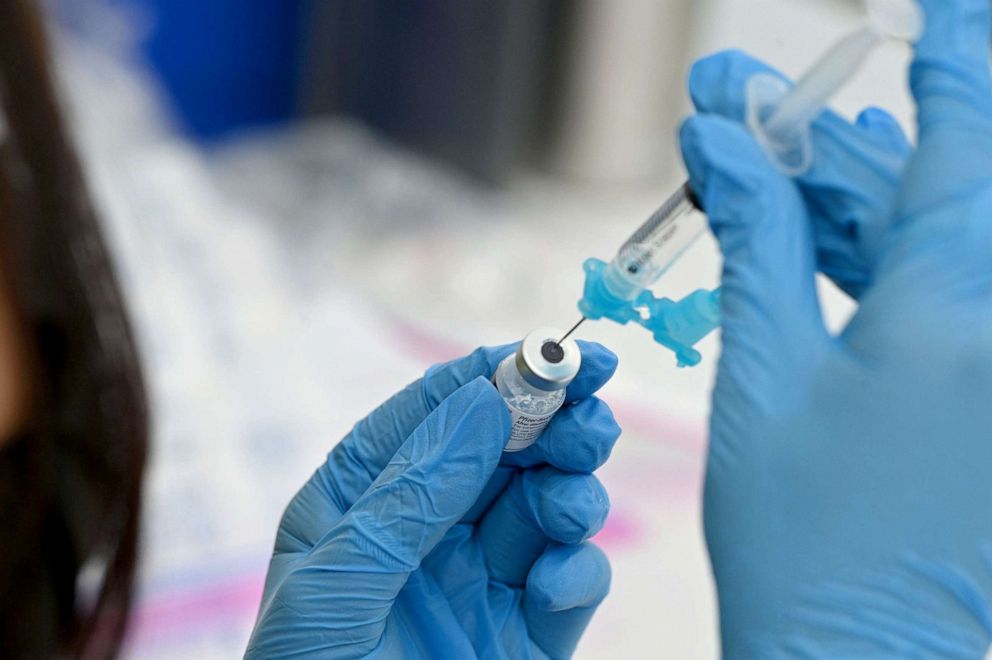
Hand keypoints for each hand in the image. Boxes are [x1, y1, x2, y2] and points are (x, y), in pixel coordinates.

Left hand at [245, 343, 620, 658]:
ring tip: (569, 509)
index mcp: (361, 499)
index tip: (562, 353)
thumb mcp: (339, 584)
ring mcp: (476, 581)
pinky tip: (555, 586)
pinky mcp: (521, 635)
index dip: (499, 373)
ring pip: (544, 506)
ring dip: (571, 494)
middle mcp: (423, 529)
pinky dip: (575, 574)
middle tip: (592, 417)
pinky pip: (566, 584)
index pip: (435, 411)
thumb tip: (485, 404)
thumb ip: (412, 493)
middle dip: (553, 426)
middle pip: (505, 450)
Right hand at [682, 1, 991, 655]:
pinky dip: (863, 255)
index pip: (959, 140)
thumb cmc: (803, 537)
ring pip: (921, 239)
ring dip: (837, 190)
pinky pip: (927, 294)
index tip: (938, 2)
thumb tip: (726, 145)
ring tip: (758, 148)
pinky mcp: (978, 399)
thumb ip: (755, 243)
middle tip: (738, 96)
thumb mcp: (763, 376)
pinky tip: (810, 221)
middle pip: (922, 186)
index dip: (945, 57)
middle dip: (823, 135)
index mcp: (954, 310)